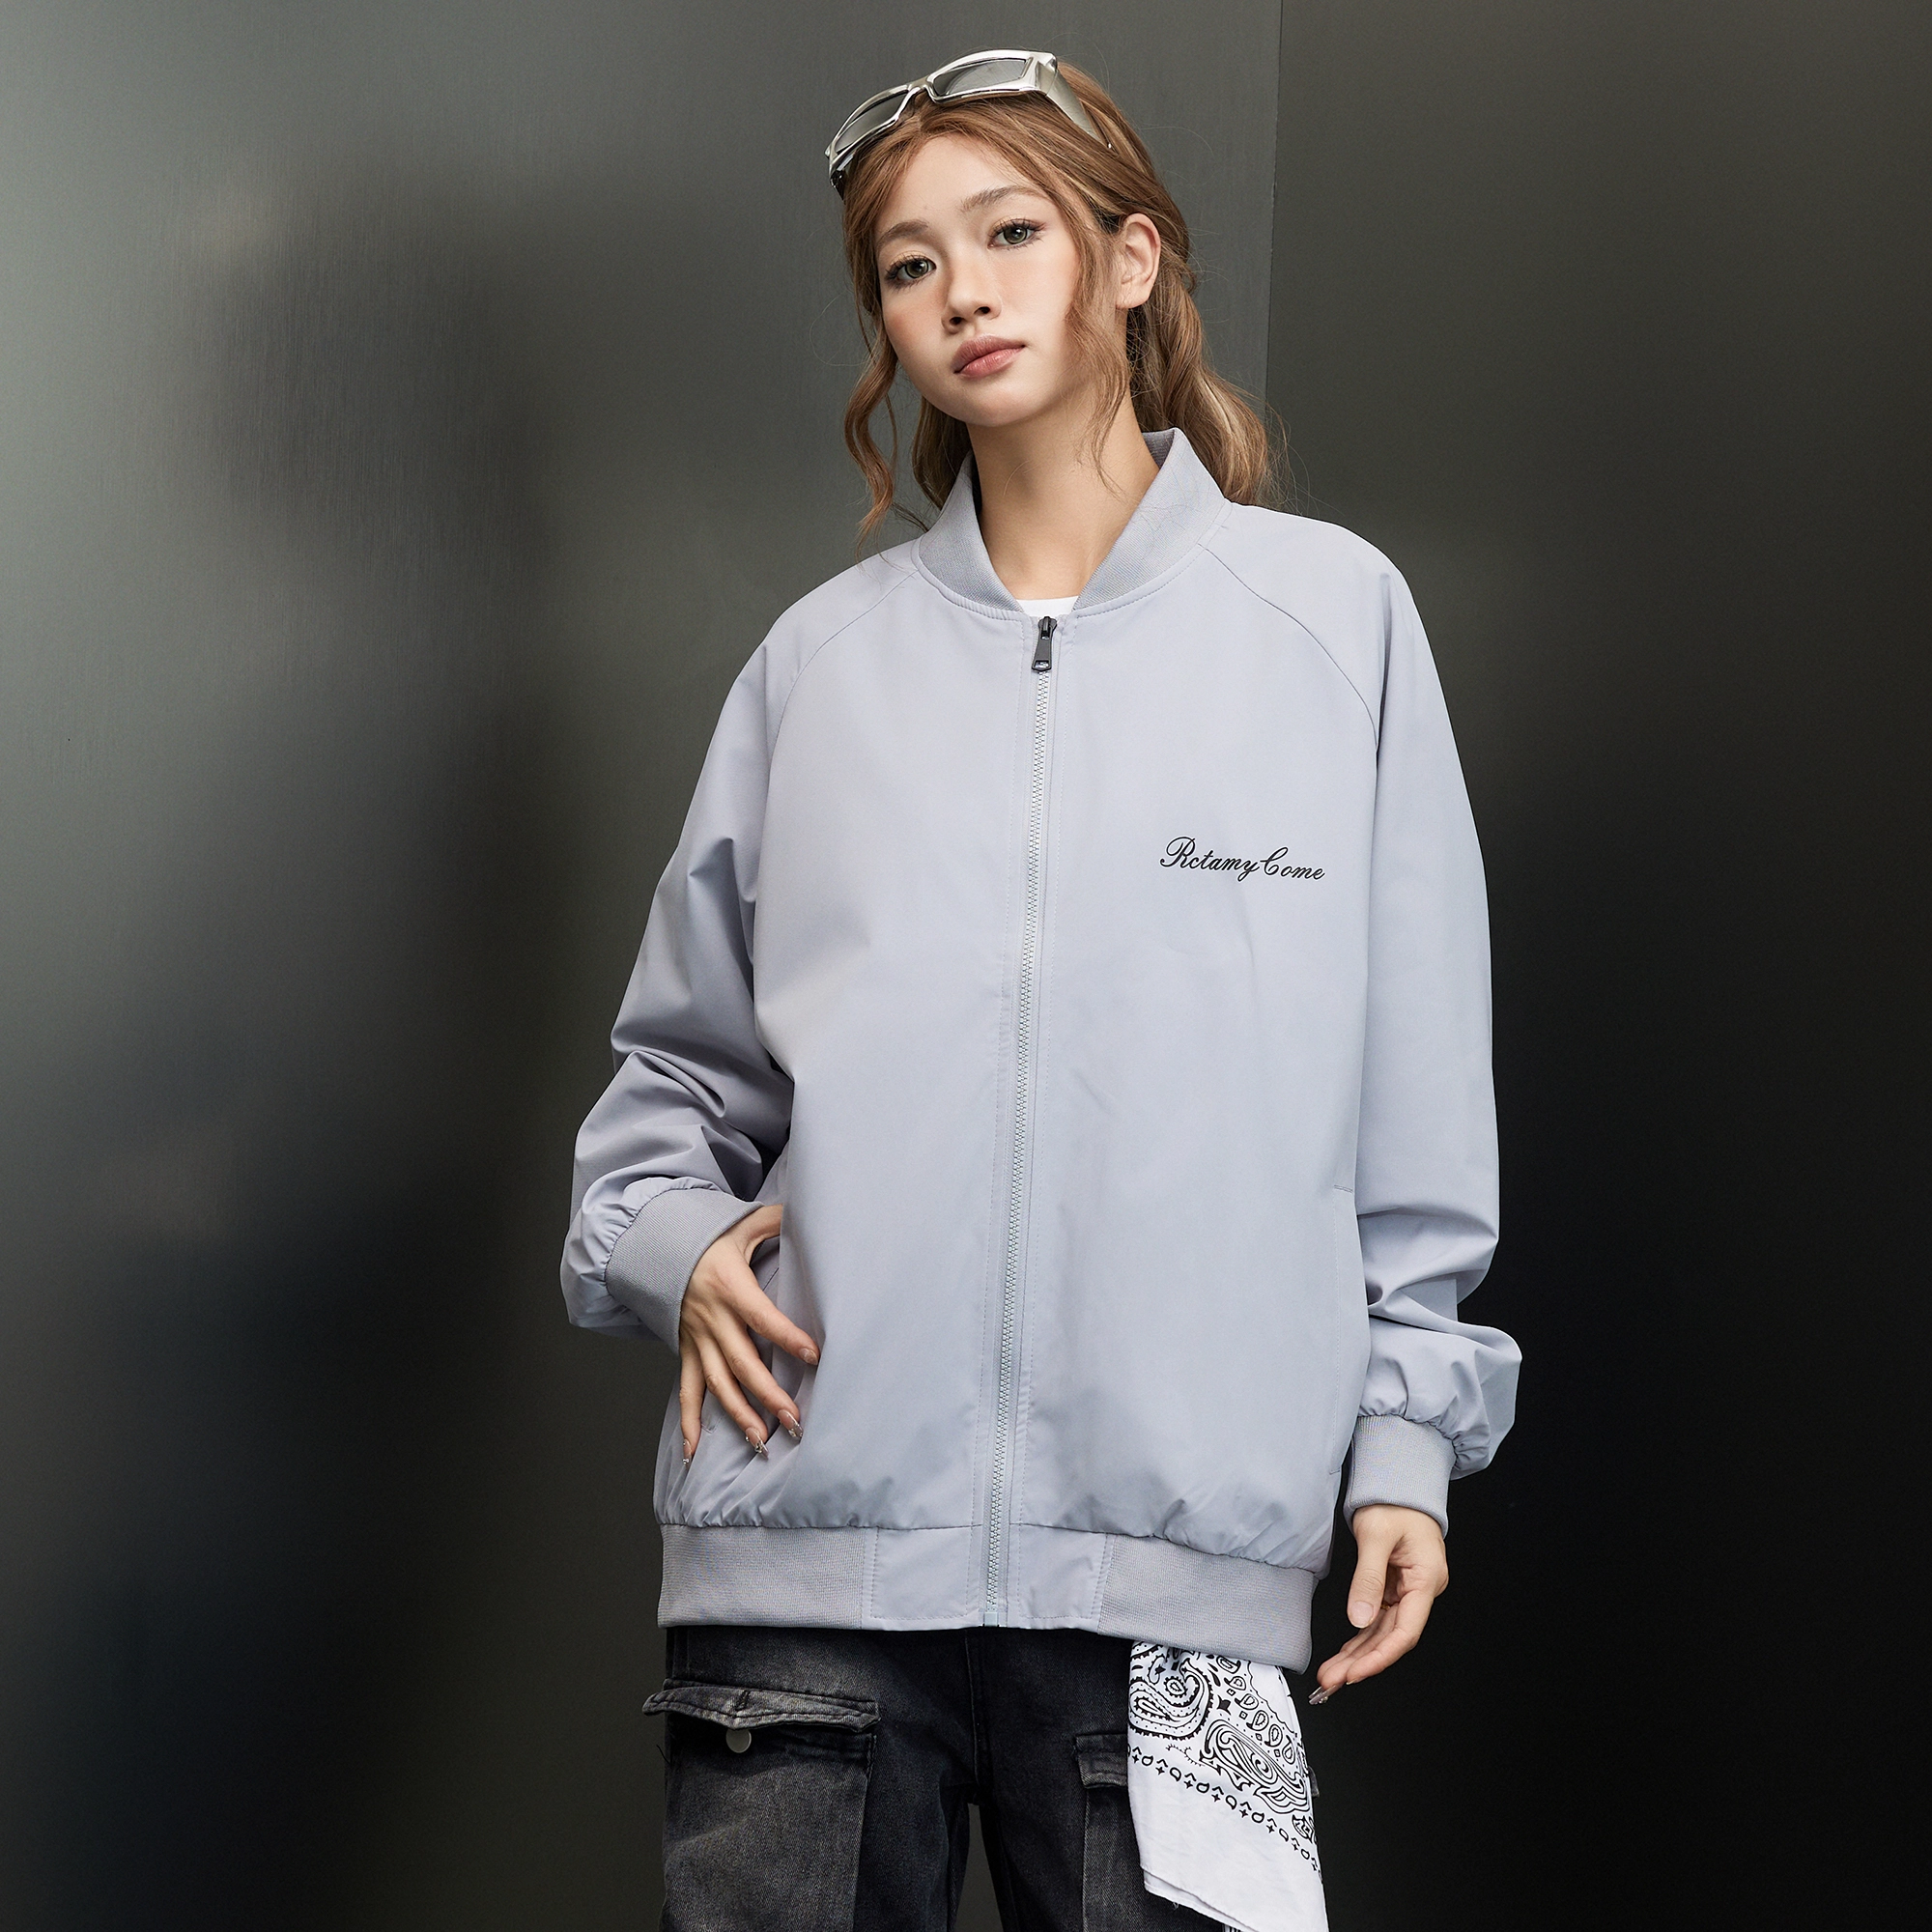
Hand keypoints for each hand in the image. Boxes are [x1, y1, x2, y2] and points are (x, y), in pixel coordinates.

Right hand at [677, 1205, 818, 1461]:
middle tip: (794, 1418)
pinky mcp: (687, 1352)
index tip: (815, 1355)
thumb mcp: (740, 1224)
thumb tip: (815, 1209)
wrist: (656, 1249)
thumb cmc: (708, 1238)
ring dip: (738, 1415)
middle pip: (741, 1362)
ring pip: (717, 1384)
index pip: (762, 1317)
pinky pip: (686, 1391)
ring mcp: (697, 1340)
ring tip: (762, 1443)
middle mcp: (712, 1319)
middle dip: (767, 1393)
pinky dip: (689, 1424)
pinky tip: (694, 1454)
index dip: (788, 1336)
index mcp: (730, 1287)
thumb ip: (776, 1221)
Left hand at [1310, 1504, 1447, 1701]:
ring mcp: (1408, 1591)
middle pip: (1392, 1637)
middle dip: (1362, 1662)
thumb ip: (1368, 1578)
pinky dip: (1360, 1637)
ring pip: (1382, 1632)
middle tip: (1331, 1682)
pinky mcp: (1394, 1588)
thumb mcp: (1376, 1535)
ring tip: (1331, 1675)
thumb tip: (1358, 1619)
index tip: (1354, 1673)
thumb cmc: (1393, 1502)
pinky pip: (1377, 1619)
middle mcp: (1421, 1590)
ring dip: (1358, 1655)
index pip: (1405, 1631)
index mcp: (1426, 1579)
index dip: (1380, 1657)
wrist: (1398, 1483)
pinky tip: (1345, 1655)